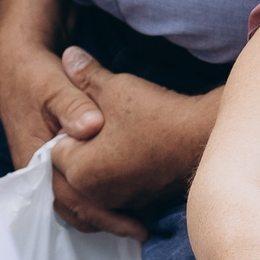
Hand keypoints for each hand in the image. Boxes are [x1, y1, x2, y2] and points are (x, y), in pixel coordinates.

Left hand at [45, 48, 218, 236]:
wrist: (205, 139)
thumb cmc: (157, 116)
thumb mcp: (115, 87)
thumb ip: (85, 75)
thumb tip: (68, 55)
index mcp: (80, 171)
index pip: (54, 150)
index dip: (67, 128)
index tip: (84, 114)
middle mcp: (95, 195)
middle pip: (69, 173)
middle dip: (75, 151)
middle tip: (92, 127)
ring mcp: (119, 202)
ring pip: (90, 186)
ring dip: (92, 168)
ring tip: (105, 142)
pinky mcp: (140, 204)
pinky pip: (114, 196)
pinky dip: (112, 181)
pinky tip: (122, 160)